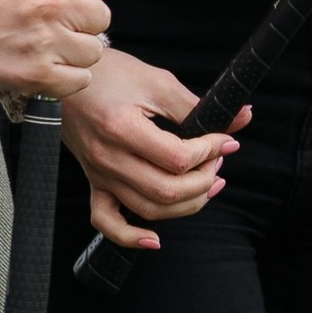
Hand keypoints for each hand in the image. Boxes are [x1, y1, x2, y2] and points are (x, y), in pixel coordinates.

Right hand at [0, 0, 125, 98]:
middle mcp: (50, 0)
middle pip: (102, 18)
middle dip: (80, 21)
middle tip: (48, 21)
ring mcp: (45, 40)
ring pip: (95, 51)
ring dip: (74, 51)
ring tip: (43, 43)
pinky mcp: (39, 74)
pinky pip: (81, 79)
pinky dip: (65, 77)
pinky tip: (42, 63)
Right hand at [59, 45, 248, 250]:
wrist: (69, 79)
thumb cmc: (110, 74)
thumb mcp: (156, 82)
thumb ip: (197, 105)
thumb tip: (242, 118)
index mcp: (121, 128)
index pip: (178, 158)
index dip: (210, 151)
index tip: (224, 139)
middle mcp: (108, 157)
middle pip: (167, 191)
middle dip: (204, 180)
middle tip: (217, 161)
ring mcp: (99, 174)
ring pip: (148, 209)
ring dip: (186, 204)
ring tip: (206, 184)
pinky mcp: (94, 182)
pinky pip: (107, 221)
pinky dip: (130, 236)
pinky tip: (154, 239)